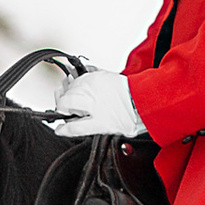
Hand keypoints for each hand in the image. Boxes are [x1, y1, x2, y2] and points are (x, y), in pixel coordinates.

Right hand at [26, 63, 148, 140]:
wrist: (144, 103)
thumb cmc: (125, 116)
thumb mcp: (98, 127)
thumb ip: (75, 128)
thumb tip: (60, 130)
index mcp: (84, 98)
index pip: (62, 102)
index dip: (63, 112)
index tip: (69, 117)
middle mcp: (87, 85)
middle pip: (66, 91)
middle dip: (68, 101)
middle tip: (78, 112)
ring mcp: (95, 77)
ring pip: (75, 82)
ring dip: (75, 92)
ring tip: (86, 103)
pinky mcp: (102, 74)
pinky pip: (86, 75)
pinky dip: (84, 83)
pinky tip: (91, 93)